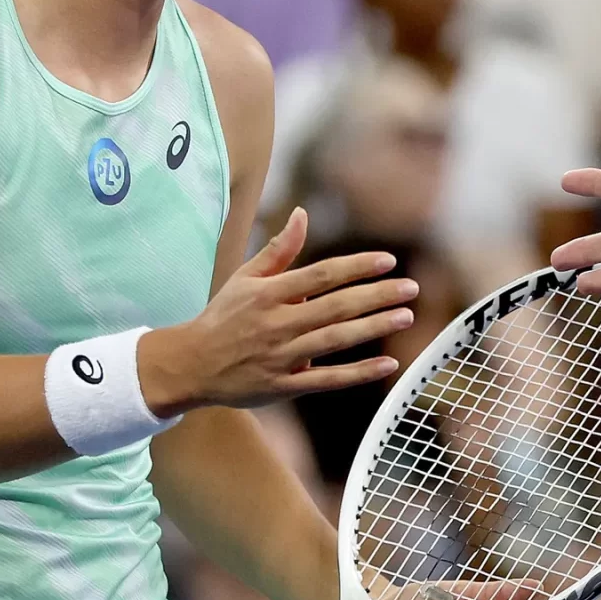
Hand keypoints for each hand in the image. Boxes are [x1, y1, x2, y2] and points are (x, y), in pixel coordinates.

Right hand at [140, 209, 417, 412]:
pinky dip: (358, 373)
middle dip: (376, 296)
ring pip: (334, 340)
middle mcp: (276, 323)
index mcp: (268, 294)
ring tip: (406, 317)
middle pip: (335, 306)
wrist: (189, 365)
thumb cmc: (224, 317)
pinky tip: (387, 363)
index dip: (356, 267)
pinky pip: (327, 379)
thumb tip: (302, 214)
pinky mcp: (283, 386)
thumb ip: (278, 249)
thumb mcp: (245, 278)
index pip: (321, 275)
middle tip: (411, 288)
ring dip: (373, 328)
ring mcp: (280, 356)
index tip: (388, 261)